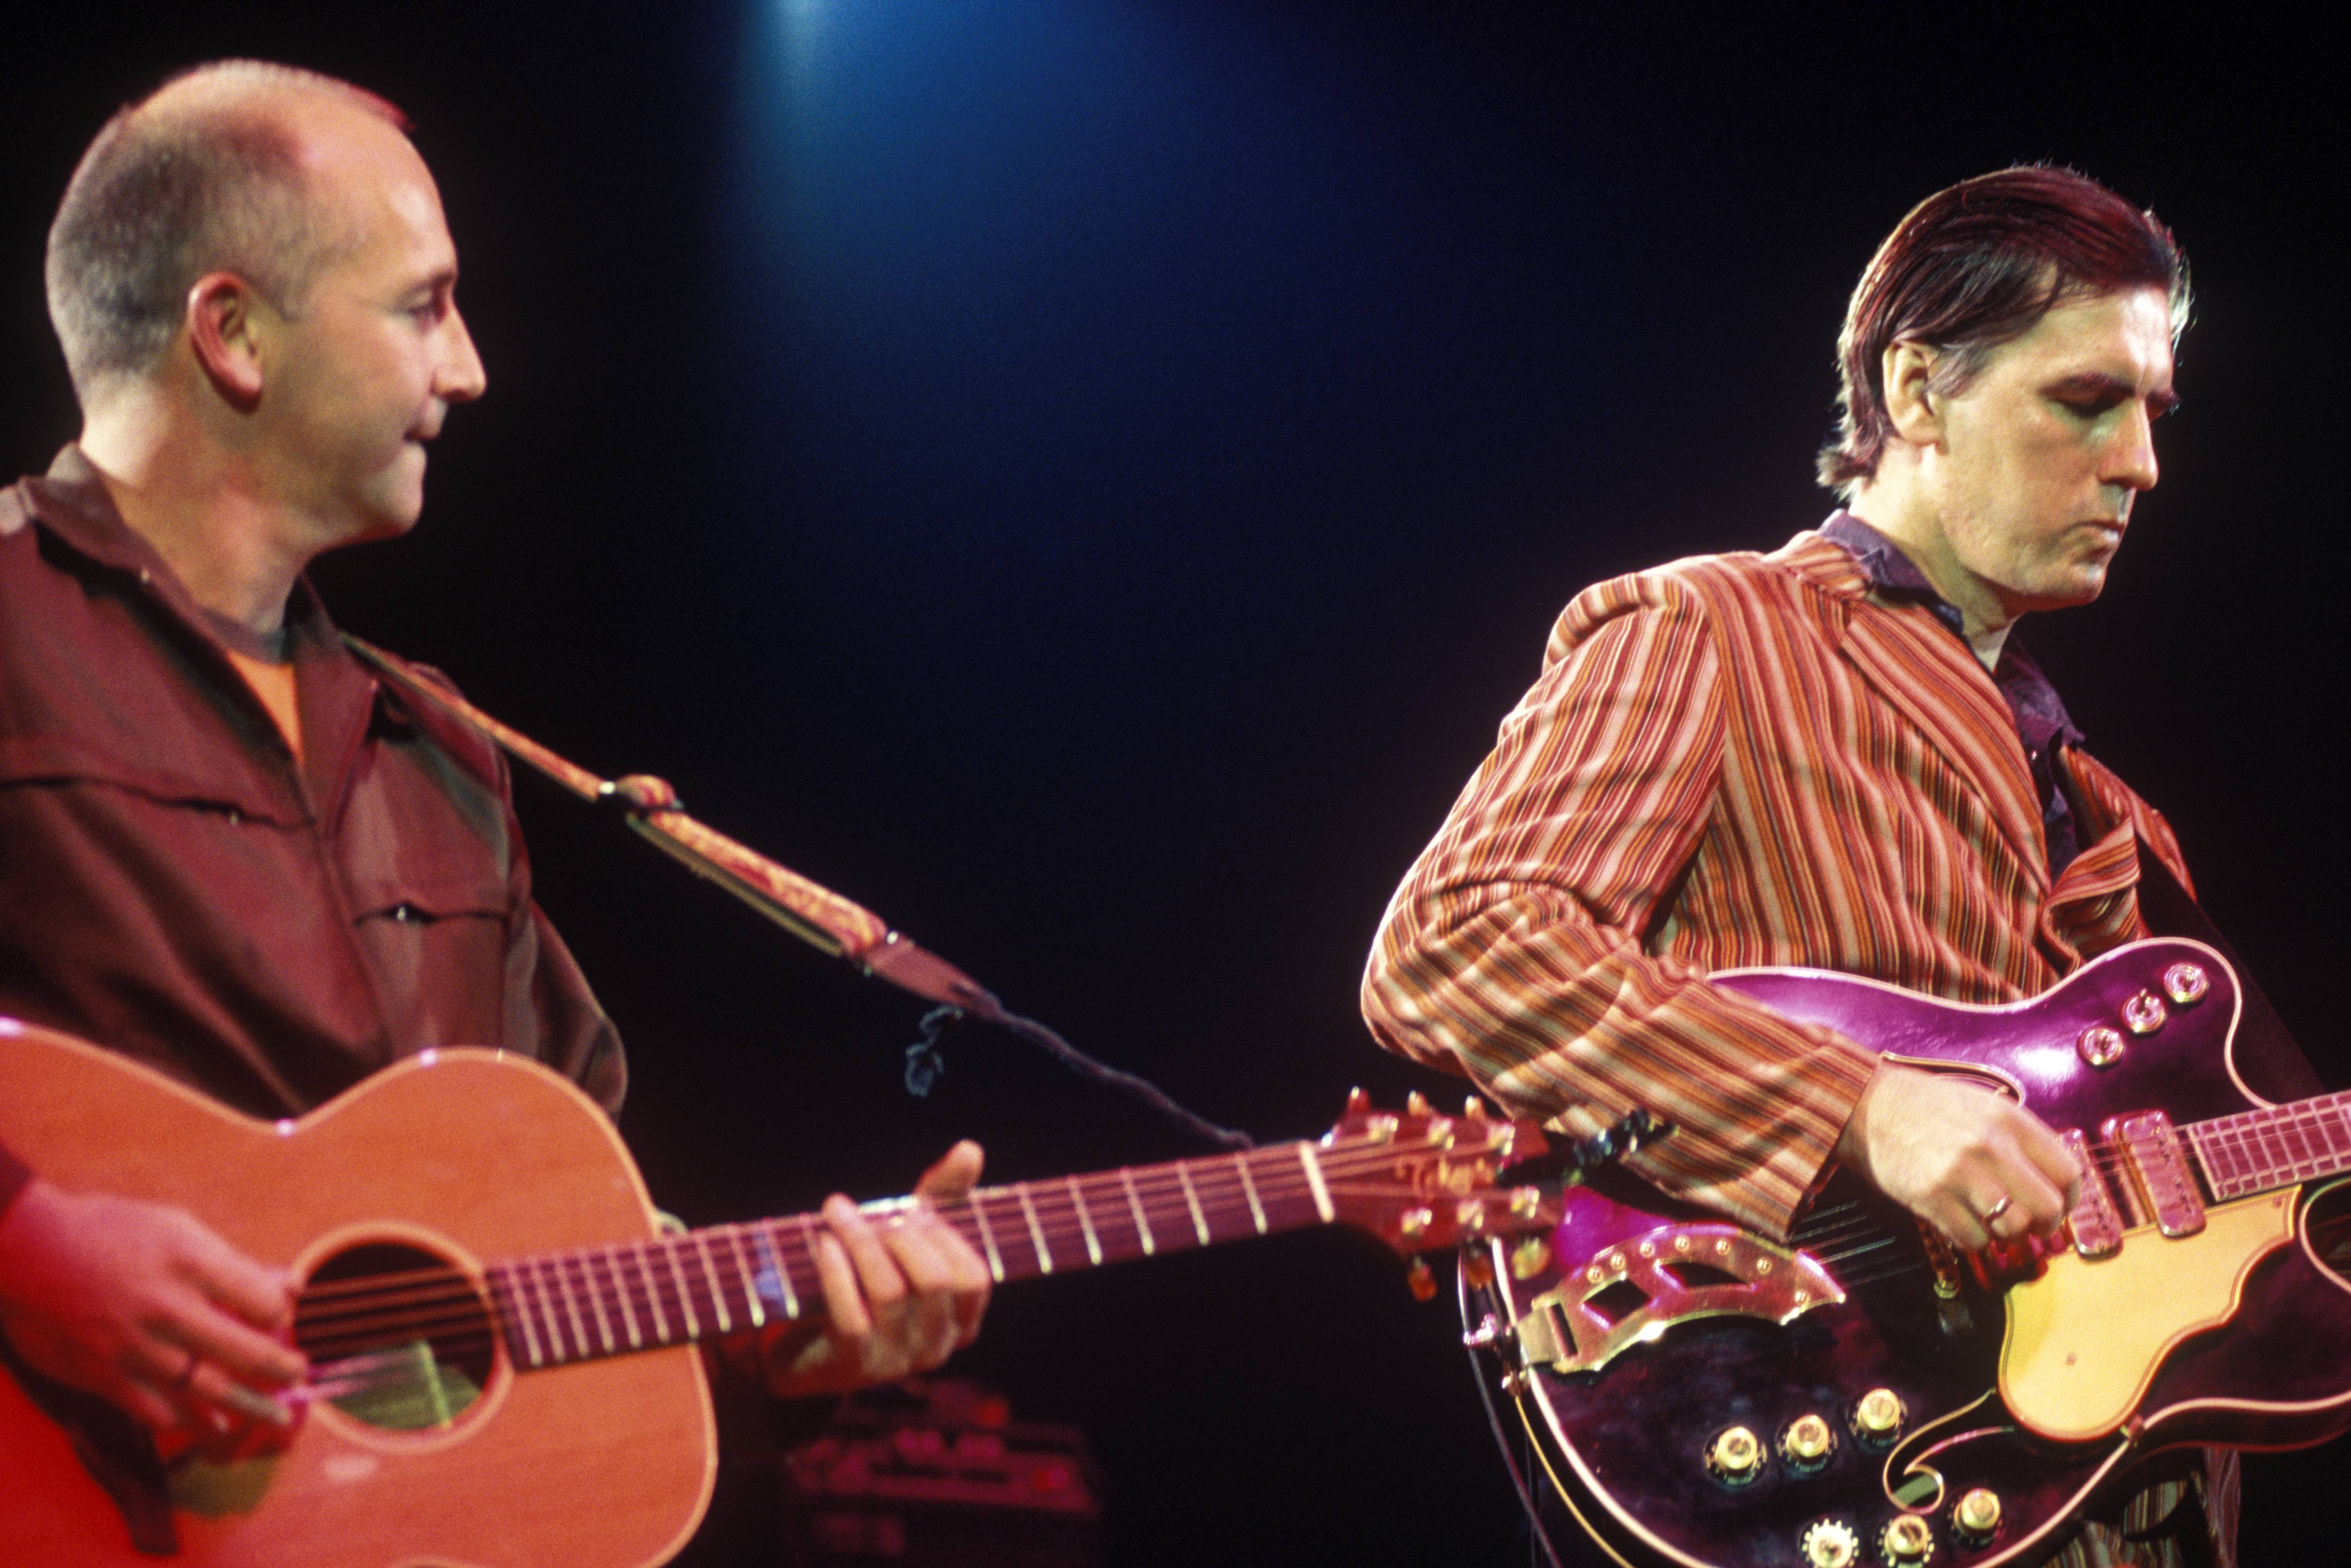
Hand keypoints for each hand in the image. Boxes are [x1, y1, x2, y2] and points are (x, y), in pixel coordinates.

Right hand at [0, 1180, 303, 1444]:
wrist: (29, 1251)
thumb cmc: (112, 1233)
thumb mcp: (179, 1229)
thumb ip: (235, 1264)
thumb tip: (292, 1287)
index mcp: (191, 1263)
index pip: (262, 1302)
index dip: (278, 1313)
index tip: (279, 1318)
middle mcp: (167, 1308)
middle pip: (242, 1350)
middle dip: (281, 1368)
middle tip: (299, 1374)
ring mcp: (134, 1346)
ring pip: (204, 1389)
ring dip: (245, 1405)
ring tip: (272, 1414)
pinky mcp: (102, 1374)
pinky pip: (154, 1410)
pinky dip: (186, 1420)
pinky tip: (209, 1426)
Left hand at [743, 1141, 991, 1399]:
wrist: (806, 1347)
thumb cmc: (869, 1282)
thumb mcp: (908, 1239)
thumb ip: (944, 1196)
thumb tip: (970, 1148)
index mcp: (961, 1321)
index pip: (974, 1277)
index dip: (945, 1236)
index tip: (913, 1207)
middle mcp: (937, 1347)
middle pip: (934, 1281)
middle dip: (899, 1233)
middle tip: (866, 1207)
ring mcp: (897, 1361)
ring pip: (890, 1292)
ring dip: (861, 1241)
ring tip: (835, 1211)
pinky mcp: (854, 1366)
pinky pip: (851, 1315)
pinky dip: (835, 1272)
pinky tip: (822, 1243)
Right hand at [1835, 1063, 2081, 1250]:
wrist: (1867, 1106)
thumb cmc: (1928, 1108)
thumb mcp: (1984, 1107)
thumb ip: (2020, 1140)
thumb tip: (2054, 1187)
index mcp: (2011, 1121)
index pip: (2068, 1173)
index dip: (2069, 1199)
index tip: (2058, 1205)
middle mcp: (1991, 1147)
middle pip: (2048, 1208)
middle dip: (2045, 1225)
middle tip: (2033, 1225)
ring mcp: (1961, 1174)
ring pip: (2012, 1228)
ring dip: (2007, 1234)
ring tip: (1994, 1223)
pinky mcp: (1931, 1197)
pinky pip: (1973, 1239)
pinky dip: (1973, 1239)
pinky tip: (1962, 1221)